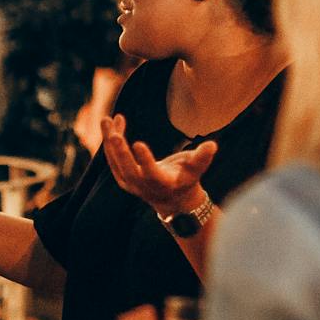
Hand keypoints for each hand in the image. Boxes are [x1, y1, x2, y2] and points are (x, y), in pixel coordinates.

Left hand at [102, 114, 218, 219]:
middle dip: (120, 152)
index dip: (145, 160)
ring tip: (107, 120)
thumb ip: (202, 157)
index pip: (152, 173)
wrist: (173, 199)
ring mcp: (131, 184)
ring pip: (115, 163)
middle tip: (115, 134)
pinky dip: (109, 142)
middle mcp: (144, 187)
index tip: (138, 143)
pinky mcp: (122, 178)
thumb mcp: (197, 169)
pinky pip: (112, 160)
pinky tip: (110, 123)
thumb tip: (212, 145)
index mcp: (163, 184)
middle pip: (128, 170)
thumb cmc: (187, 178)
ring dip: (110, 142)